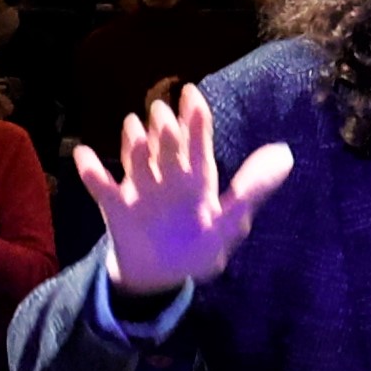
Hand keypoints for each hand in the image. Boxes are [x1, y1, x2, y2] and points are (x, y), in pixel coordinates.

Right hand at [72, 84, 293, 299]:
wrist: (160, 276)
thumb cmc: (198, 246)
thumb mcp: (231, 220)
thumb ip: (253, 189)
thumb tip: (286, 155)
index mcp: (197, 176)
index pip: (198, 142)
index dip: (195, 118)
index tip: (191, 94)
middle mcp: (168, 176)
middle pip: (167, 147)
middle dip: (164, 129)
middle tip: (161, 110)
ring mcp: (141, 189)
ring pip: (137, 160)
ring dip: (134, 145)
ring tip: (132, 127)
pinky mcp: (116, 207)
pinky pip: (101, 186)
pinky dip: (91, 172)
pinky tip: (84, 156)